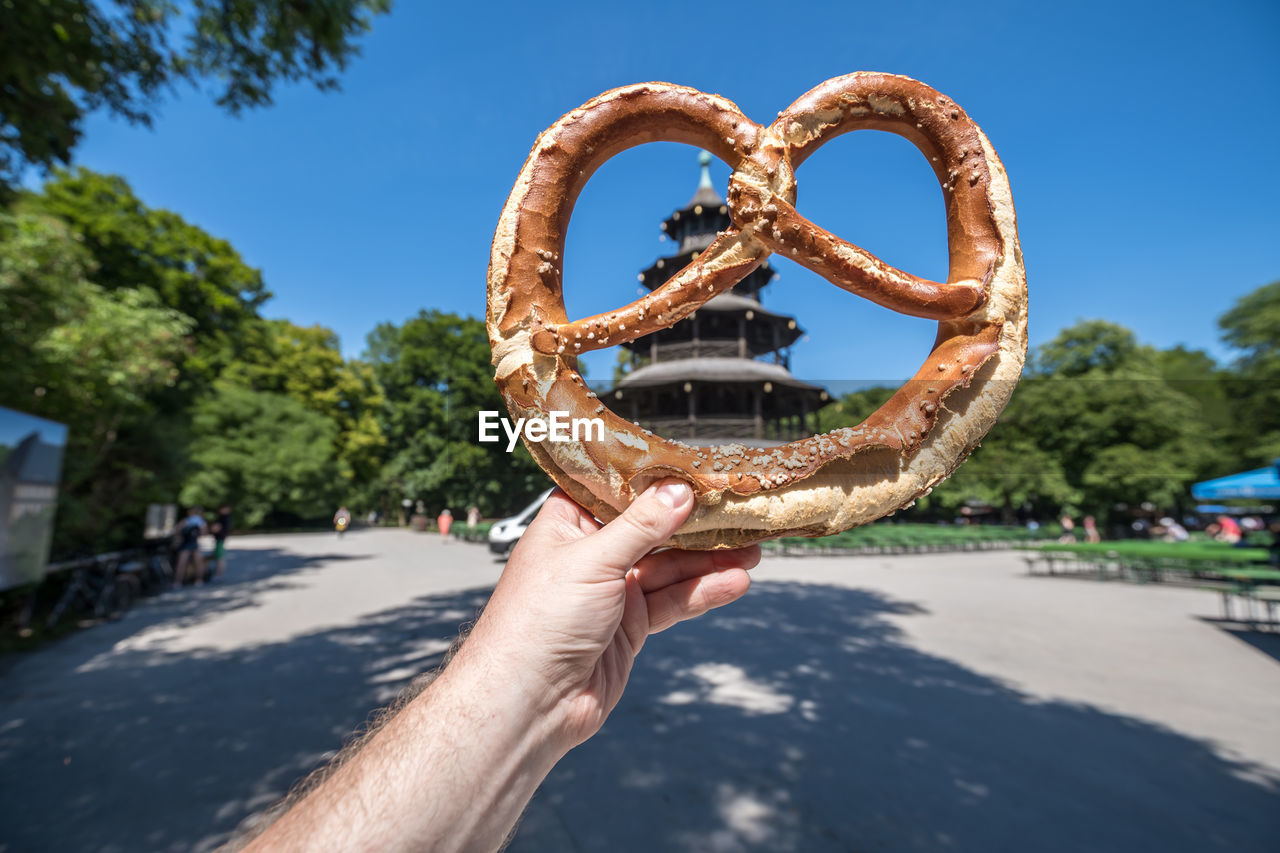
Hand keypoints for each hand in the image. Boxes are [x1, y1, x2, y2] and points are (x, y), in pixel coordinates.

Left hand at [467, 480, 758, 748]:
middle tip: (739, 513)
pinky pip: (671, 602)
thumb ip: (641, 526)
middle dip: (695, 524)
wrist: (528, 703)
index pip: (617, 490)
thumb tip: (679, 491)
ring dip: (708, 561)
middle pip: (651, 529)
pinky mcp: (629, 626)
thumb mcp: (593, 560)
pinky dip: (702, 592)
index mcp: (567, 524)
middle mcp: (589, 553)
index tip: (700, 469)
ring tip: (751, 552)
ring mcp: (611, 591)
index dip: (657, 480)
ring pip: (668, 567)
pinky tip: (733, 584)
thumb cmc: (539, 622)